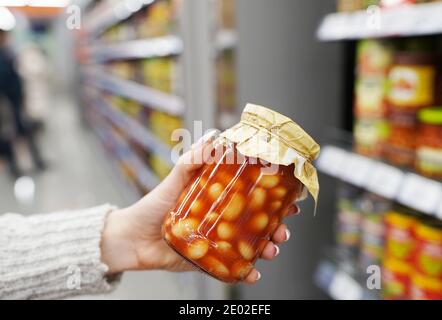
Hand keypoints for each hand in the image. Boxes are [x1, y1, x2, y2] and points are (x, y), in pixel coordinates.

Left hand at [101, 134, 299, 283]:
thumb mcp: (175, 179)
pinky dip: (245, 273)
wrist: (131, 238)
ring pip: (250, 247)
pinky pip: (232, 268)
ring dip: (267, 249)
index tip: (291, 201)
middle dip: (277, 228)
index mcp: (220, 200)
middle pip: (258, 224)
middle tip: (283, 231)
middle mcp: (223, 220)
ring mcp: (218, 241)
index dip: (275, 200)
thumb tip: (214, 137)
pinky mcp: (209, 261)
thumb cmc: (153, 205)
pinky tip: (252, 275)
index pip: (254, 198)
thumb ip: (193, 160)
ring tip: (271, 251)